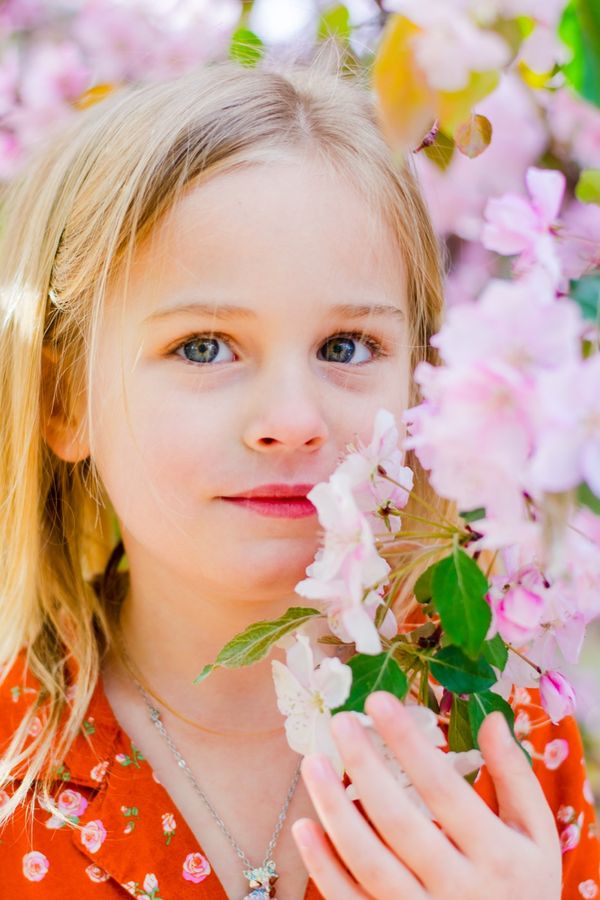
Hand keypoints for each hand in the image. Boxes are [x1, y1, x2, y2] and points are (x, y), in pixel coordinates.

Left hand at [291, 691, 561, 898]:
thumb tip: (492, 718)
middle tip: (340, 722)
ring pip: (369, 863)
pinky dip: (324, 867)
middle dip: (366, 766)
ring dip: (335, 811)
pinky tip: (304, 827)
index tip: (378, 702)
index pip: (444, 789)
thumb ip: (516, 777)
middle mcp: (459, 890)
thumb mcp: (536, 835)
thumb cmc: (526, 887)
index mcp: (497, 856)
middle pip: (400, 822)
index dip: (408, 744)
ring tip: (313, 763)